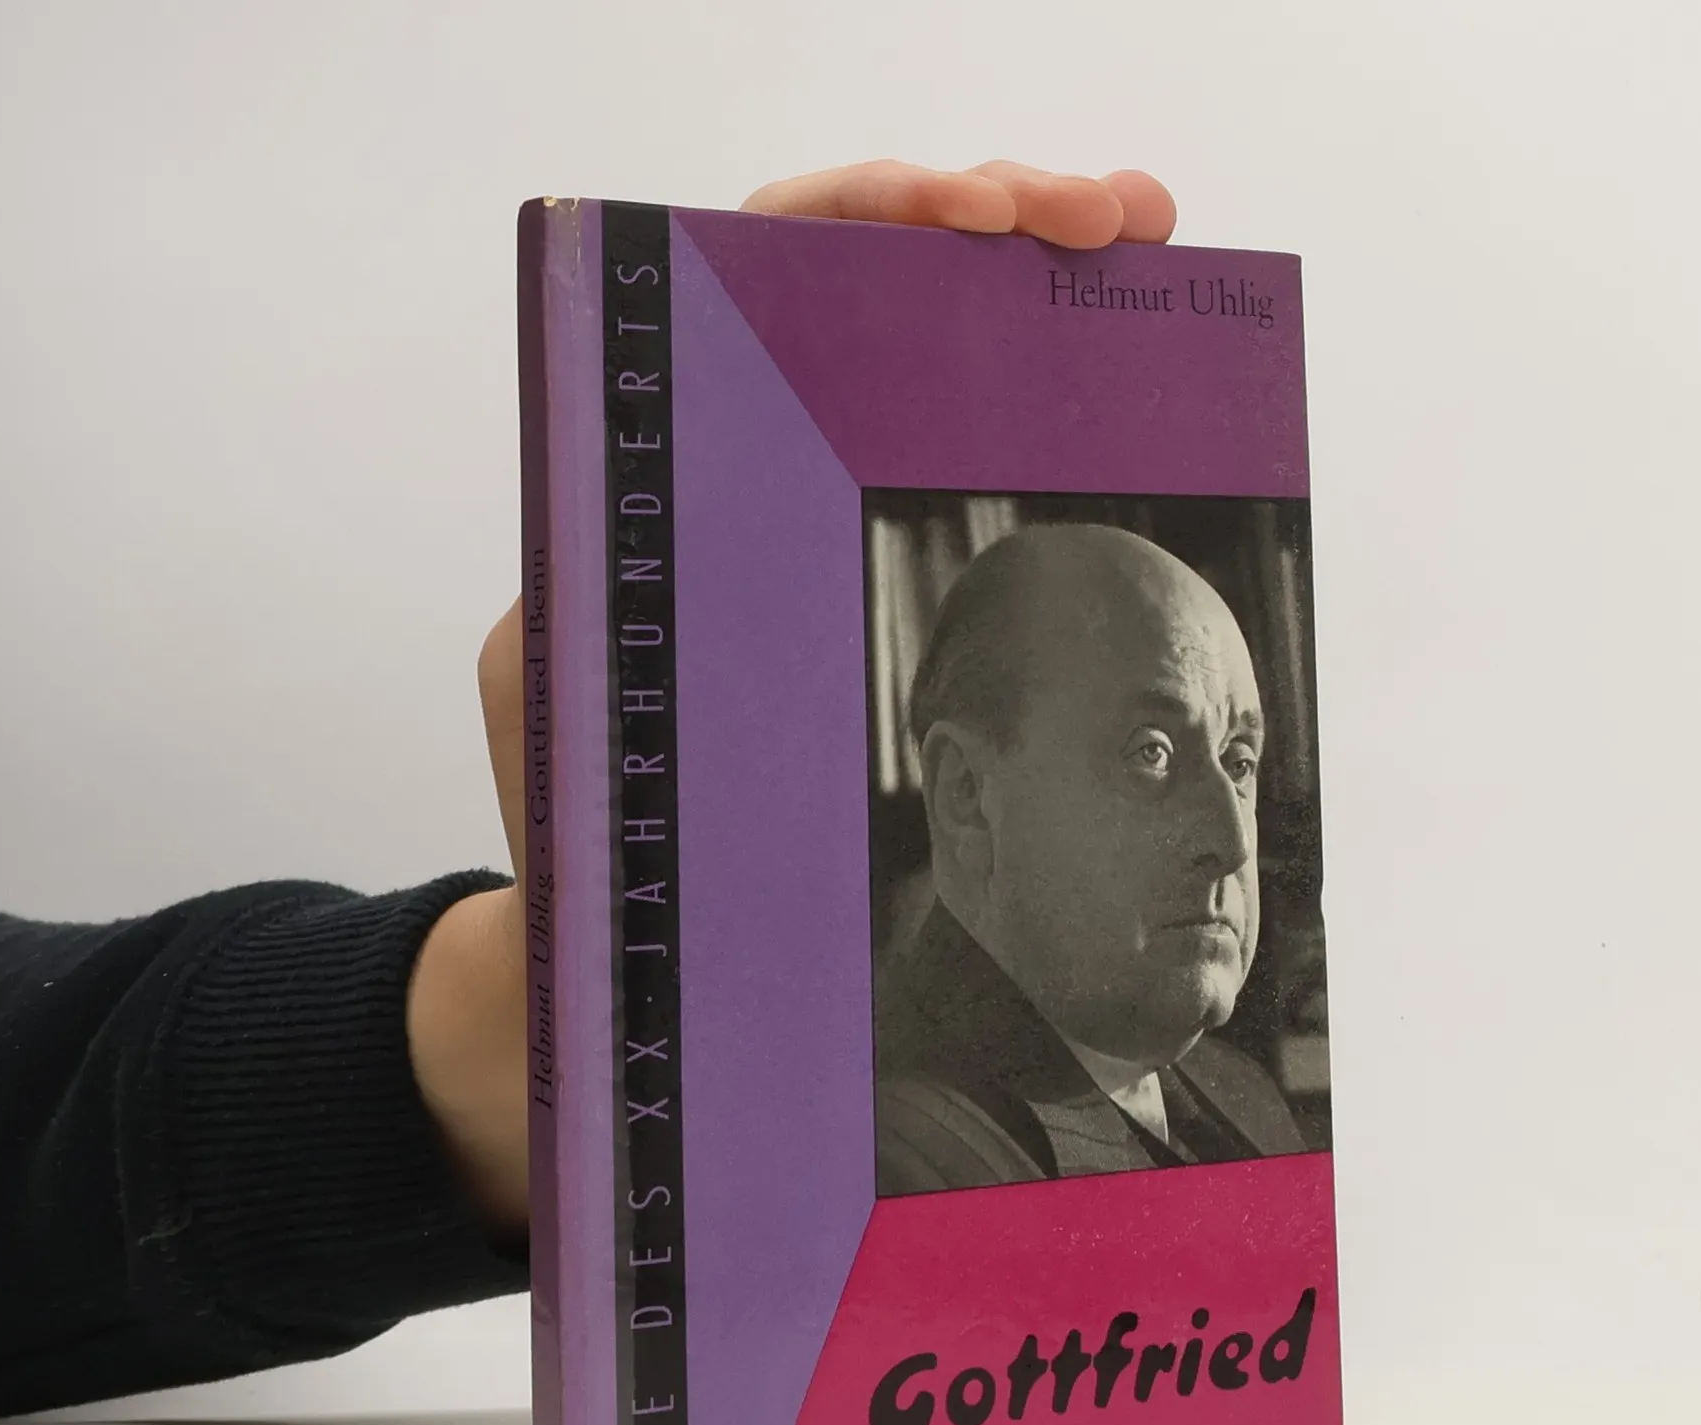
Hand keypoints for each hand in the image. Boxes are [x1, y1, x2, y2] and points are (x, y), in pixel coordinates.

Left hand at [408, 159, 1177, 1238]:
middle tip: (1115, 215)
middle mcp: (761, 462)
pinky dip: (1067, 425)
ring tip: (1145, 242)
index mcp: (672, 456)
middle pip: (884, 280)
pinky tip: (1148, 399)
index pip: (762, 265)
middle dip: (1001, 215)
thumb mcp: (551, 697)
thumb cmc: (582, 827)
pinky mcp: (897, 596)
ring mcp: (839, 521)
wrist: (635, 935)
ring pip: (950, 359)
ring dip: (1050, 292)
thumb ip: (575, 615)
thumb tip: (639, 546)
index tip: (972, 216)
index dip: (868, 213)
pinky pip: (988, 479)